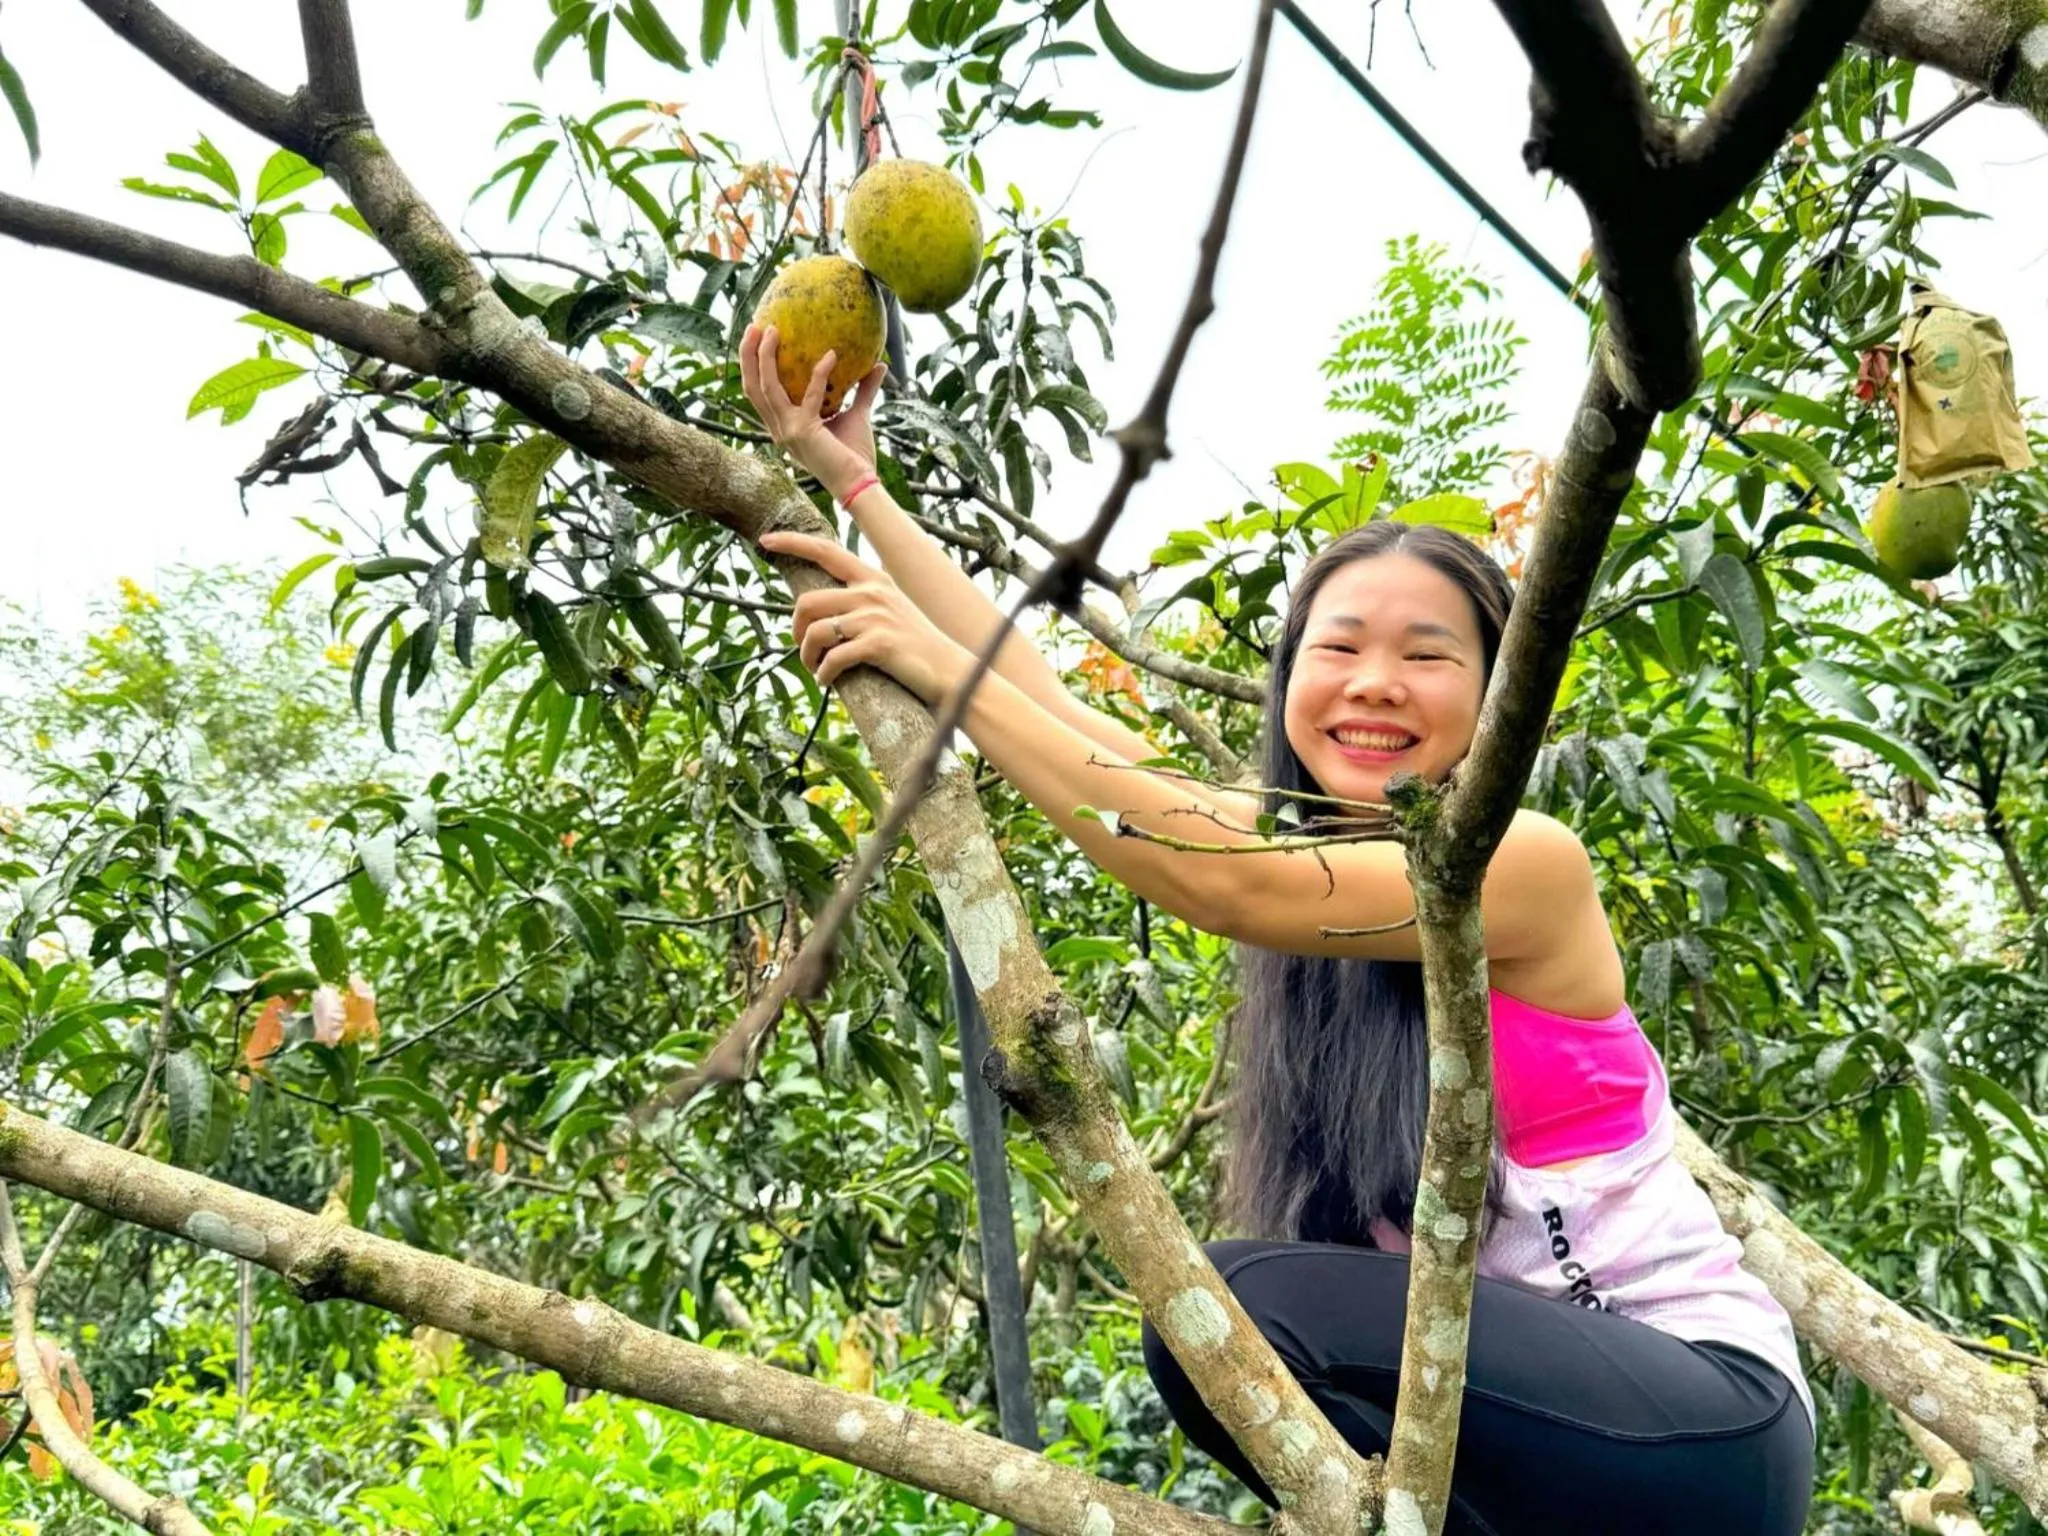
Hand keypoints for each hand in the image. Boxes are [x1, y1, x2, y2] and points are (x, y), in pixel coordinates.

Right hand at [740, 323, 887, 503]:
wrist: (860, 485)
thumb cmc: (855, 455)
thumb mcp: (856, 415)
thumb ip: (863, 389)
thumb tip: (878, 364)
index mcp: (784, 427)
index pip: (758, 393)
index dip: (752, 365)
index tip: (757, 338)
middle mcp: (779, 429)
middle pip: (752, 387)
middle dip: (748, 355)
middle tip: (755, 325)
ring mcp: (788, 431)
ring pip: (767, 387)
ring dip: (767, 356)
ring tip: (774, 329)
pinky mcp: (804, 432)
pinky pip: (810, 395)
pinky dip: (820, 373)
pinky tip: (832, 355)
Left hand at [762, 531, 971, 704]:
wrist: (948, 669)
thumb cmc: (914, 643)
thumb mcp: (889, 608)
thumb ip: (859, 599)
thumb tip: (817, 606)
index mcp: (872, 578)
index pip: (826, 550)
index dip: (792, 542)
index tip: (765, 540)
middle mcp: (871, 592)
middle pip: (807, 602)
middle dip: (795, 629)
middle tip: (801, 648)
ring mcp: (875, 617)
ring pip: (815, 632)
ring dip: (807, 657)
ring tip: (815, 669)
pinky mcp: (878, 643)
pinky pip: (832, 659)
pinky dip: (823, 674)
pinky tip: (827, 682)